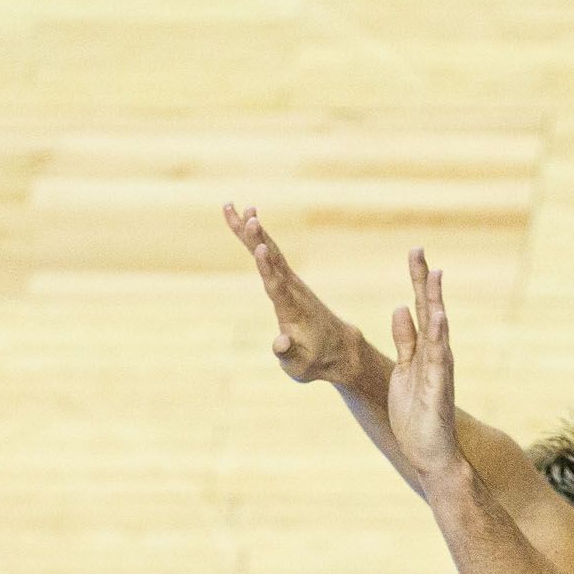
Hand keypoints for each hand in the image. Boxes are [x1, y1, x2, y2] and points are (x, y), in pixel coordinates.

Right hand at [223, 204, 357, 383]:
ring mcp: (291, 283)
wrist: (340, 350)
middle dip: (258, 239)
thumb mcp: (301, 367)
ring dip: (252, 230)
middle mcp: (292, 290)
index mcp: (291, 309)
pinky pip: (271, 254)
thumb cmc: (316, 361)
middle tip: (247, 216)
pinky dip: (257, 237)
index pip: (277, 285)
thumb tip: (279, 343)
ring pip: (270, 251)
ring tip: (234, 207)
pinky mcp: (288, 280)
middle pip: (272, 260)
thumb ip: (288, 354)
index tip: (261, 248)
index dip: (268, 267)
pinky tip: (248, 220)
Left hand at [389, 248, 463, 480]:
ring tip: (434, 275)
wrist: (430, 454)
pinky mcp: (438, 389)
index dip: (418, 281)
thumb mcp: (403, 371)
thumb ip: (404, 341)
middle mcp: (435, 356)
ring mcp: (439, 372)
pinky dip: (438, 337)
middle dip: (424, 282)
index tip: (415, 252)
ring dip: (435, 302)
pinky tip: (438, 317)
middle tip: (419, 250)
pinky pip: (438, 359)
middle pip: (430, 311)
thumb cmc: (416, 417)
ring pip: (437, 330)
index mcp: (424, 351)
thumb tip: (400, 309)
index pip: (420, 309)